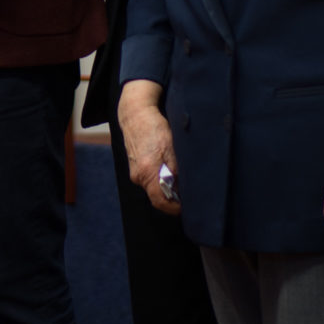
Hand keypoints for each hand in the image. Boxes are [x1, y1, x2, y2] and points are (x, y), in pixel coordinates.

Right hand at [117, 80, 181, 215]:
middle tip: (188, 193)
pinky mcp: (134, 167)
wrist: (134, 114)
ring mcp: (134, 172)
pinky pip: (149, 179)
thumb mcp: (172, 147)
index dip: (175, 208)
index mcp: (148, 172)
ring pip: (153, 187)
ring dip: (166, 186)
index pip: (161, 202)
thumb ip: (176, 170)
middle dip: (173, 197)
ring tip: (180, 178)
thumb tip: (185, 188)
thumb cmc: (154, 127)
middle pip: (157, 196)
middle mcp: (138, 176)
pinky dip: (159, 178)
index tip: (187, 207)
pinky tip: (168, 168)